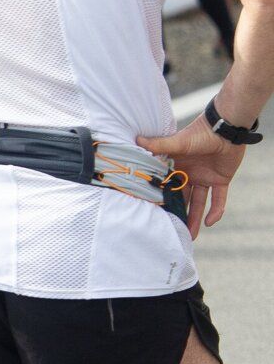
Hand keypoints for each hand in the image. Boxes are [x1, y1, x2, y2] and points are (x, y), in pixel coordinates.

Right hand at [138, 114, 245, 238]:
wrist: (227, 127)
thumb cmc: (199, 132)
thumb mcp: (176, 142)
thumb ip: (158, 145)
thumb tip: (136, 140)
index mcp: (175, 167)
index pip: (165, 188)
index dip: (160, 201)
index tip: (153, 215)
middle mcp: (188, 174)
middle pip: (181, 199)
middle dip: (177, 215)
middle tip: (170, 232)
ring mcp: (204, 178)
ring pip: (198, 203)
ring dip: (195, 219)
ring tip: (190, 236)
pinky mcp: (221, 180)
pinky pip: (218, 199)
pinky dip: (216, 210)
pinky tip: (210, 223)